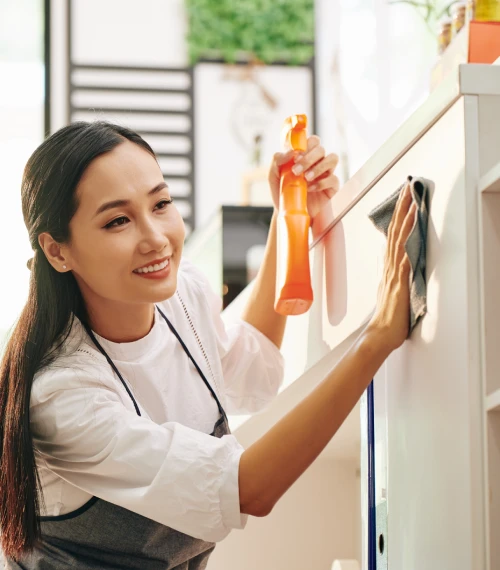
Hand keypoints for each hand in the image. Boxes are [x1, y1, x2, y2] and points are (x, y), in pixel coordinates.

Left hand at [268, 135, 339, 219]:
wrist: (288, 213)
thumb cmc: (282, 192)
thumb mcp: (273, 176)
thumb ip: (277, 161)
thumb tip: (291, 152)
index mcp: (305, 156)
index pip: (311, 141)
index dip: (305, 145)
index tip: (295, 156)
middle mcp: (317, 162)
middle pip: (320, 148)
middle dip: (309, 157)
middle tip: (296, 170)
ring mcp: (326, 173)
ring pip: (332, 158)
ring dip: (319, 166)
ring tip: (306, 178)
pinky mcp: (332, 187)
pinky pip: (333, 179)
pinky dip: (321, 183)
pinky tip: (310, 189)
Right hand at [367, 183, 416, 351]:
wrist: (380, 335)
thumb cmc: (386, 319)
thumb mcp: (390, 293)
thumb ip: (393, 278)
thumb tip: (395, 267)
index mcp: (389, 269)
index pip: (393, 236)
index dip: (398, 217)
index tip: (403, 200)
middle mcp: (390, 268)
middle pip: (395, 232)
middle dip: (401, 209)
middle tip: (406, 188)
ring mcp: (394, 274)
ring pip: (399, 241)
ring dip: (405, 220)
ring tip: (410, 201)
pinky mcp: (399, 284)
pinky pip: (403, 259)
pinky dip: (407, 243)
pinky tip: (411, 231)